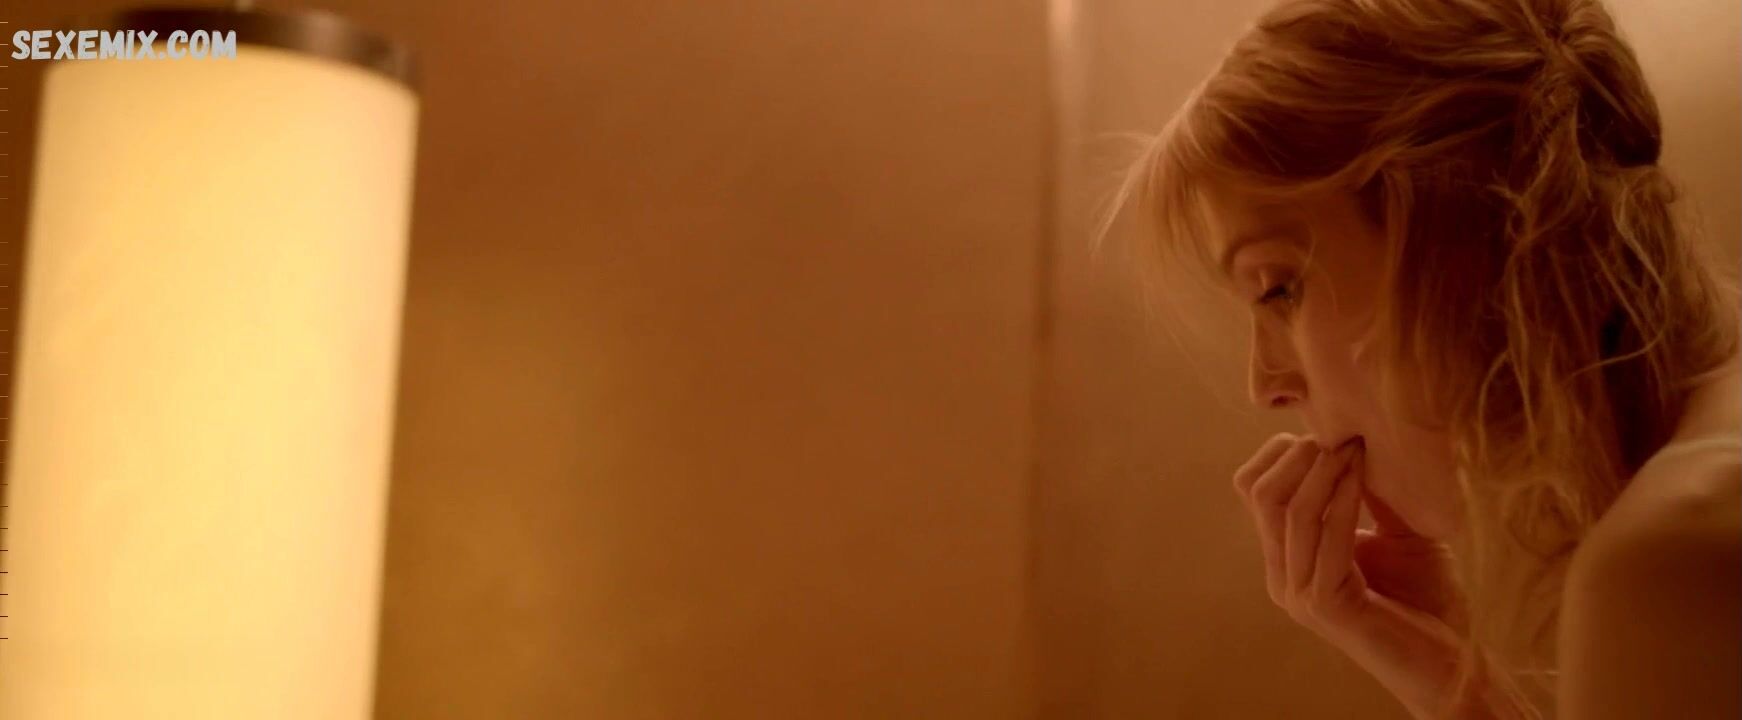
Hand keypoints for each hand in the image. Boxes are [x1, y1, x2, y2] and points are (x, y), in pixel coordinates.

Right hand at [1232, 434, 1495, 718]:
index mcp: (1287, 560)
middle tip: (1341, 437)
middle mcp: (1282, 578)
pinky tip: (1362, 476)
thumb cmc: (1426, 598)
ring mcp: (1299, 594)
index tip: (1329, 433)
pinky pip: (1323, 537)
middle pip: (1260, 493)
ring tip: (1355, 448)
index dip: (1281, 452)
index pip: (1253, 489)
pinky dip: (1341, 498)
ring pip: (1286, 511)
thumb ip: (1367, 493)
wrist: (1452, 663)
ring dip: (1322, 470)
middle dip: (1298, 455)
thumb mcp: (1394, 530)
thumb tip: (1355, 434)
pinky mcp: (1326, 605)